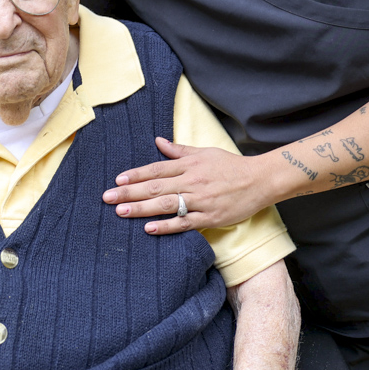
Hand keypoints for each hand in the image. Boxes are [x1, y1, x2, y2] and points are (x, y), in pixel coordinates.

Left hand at [102, 137, 273, 234]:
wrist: (260, 180)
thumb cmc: (231, 165)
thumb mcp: (204, 152)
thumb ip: (179, 151)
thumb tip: (158, 141)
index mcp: (190, 165)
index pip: (157, 169)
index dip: (136, 174)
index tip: (118, 179)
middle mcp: (192, 181)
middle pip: (156, 187)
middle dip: (129, 192)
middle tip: (108, 197)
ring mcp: (201, 200)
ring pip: (166, 205)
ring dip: (141, 208)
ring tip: (120, 211)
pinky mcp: (210, 218)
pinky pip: (184, 223)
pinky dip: (166, 226)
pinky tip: (149, 228)